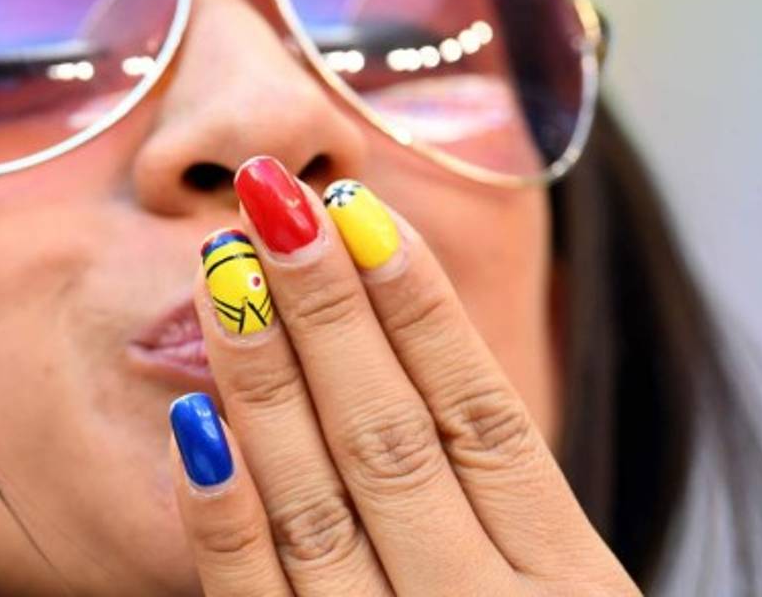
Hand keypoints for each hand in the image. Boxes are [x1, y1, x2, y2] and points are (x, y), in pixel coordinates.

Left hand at [167, 156, 639, 595]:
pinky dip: (221, 513)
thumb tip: (402, 338)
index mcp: (568, 580)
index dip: (418, 304)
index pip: (479, 409)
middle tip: (270, 203)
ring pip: (317, 497)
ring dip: (263, 378)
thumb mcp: (564, 594)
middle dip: (324, 309)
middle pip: (389, 432)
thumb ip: (495, 494)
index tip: (361, 208)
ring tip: (222, 271)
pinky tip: (192, 421)